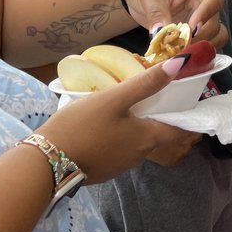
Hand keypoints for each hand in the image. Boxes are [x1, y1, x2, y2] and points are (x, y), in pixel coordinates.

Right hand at [38, 57, 194, 183]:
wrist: (43, 164)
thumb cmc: (81, 127)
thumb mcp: (114, 99)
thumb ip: (146, 83)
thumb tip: (180, 63)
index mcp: (147, 138)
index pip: (180, 129)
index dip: (186, 116)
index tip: (188, 101)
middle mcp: (139, 155)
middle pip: (160, 135)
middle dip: (164, 119)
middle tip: (160, 98)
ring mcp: (120, 165)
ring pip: (140, 142)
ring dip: (142, 127)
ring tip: (135, 107)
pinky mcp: (104, 168)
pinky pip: (122, 149)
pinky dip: (124, 136)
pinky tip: (112, 124)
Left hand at [120, 0, 227, 49]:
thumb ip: (158, 16)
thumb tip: (162, 35)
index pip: (213, 0)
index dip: (205, 15)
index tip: (191, 28)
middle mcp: (204, 2)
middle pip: (215, 21)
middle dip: (201, 35)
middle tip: (182, 46)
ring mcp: (201, 18)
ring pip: (215, 35)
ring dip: (202, 46)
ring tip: (182, 51)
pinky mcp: (193, 31)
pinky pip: (204, 43)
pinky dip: (196, 51)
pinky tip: (181, 54)